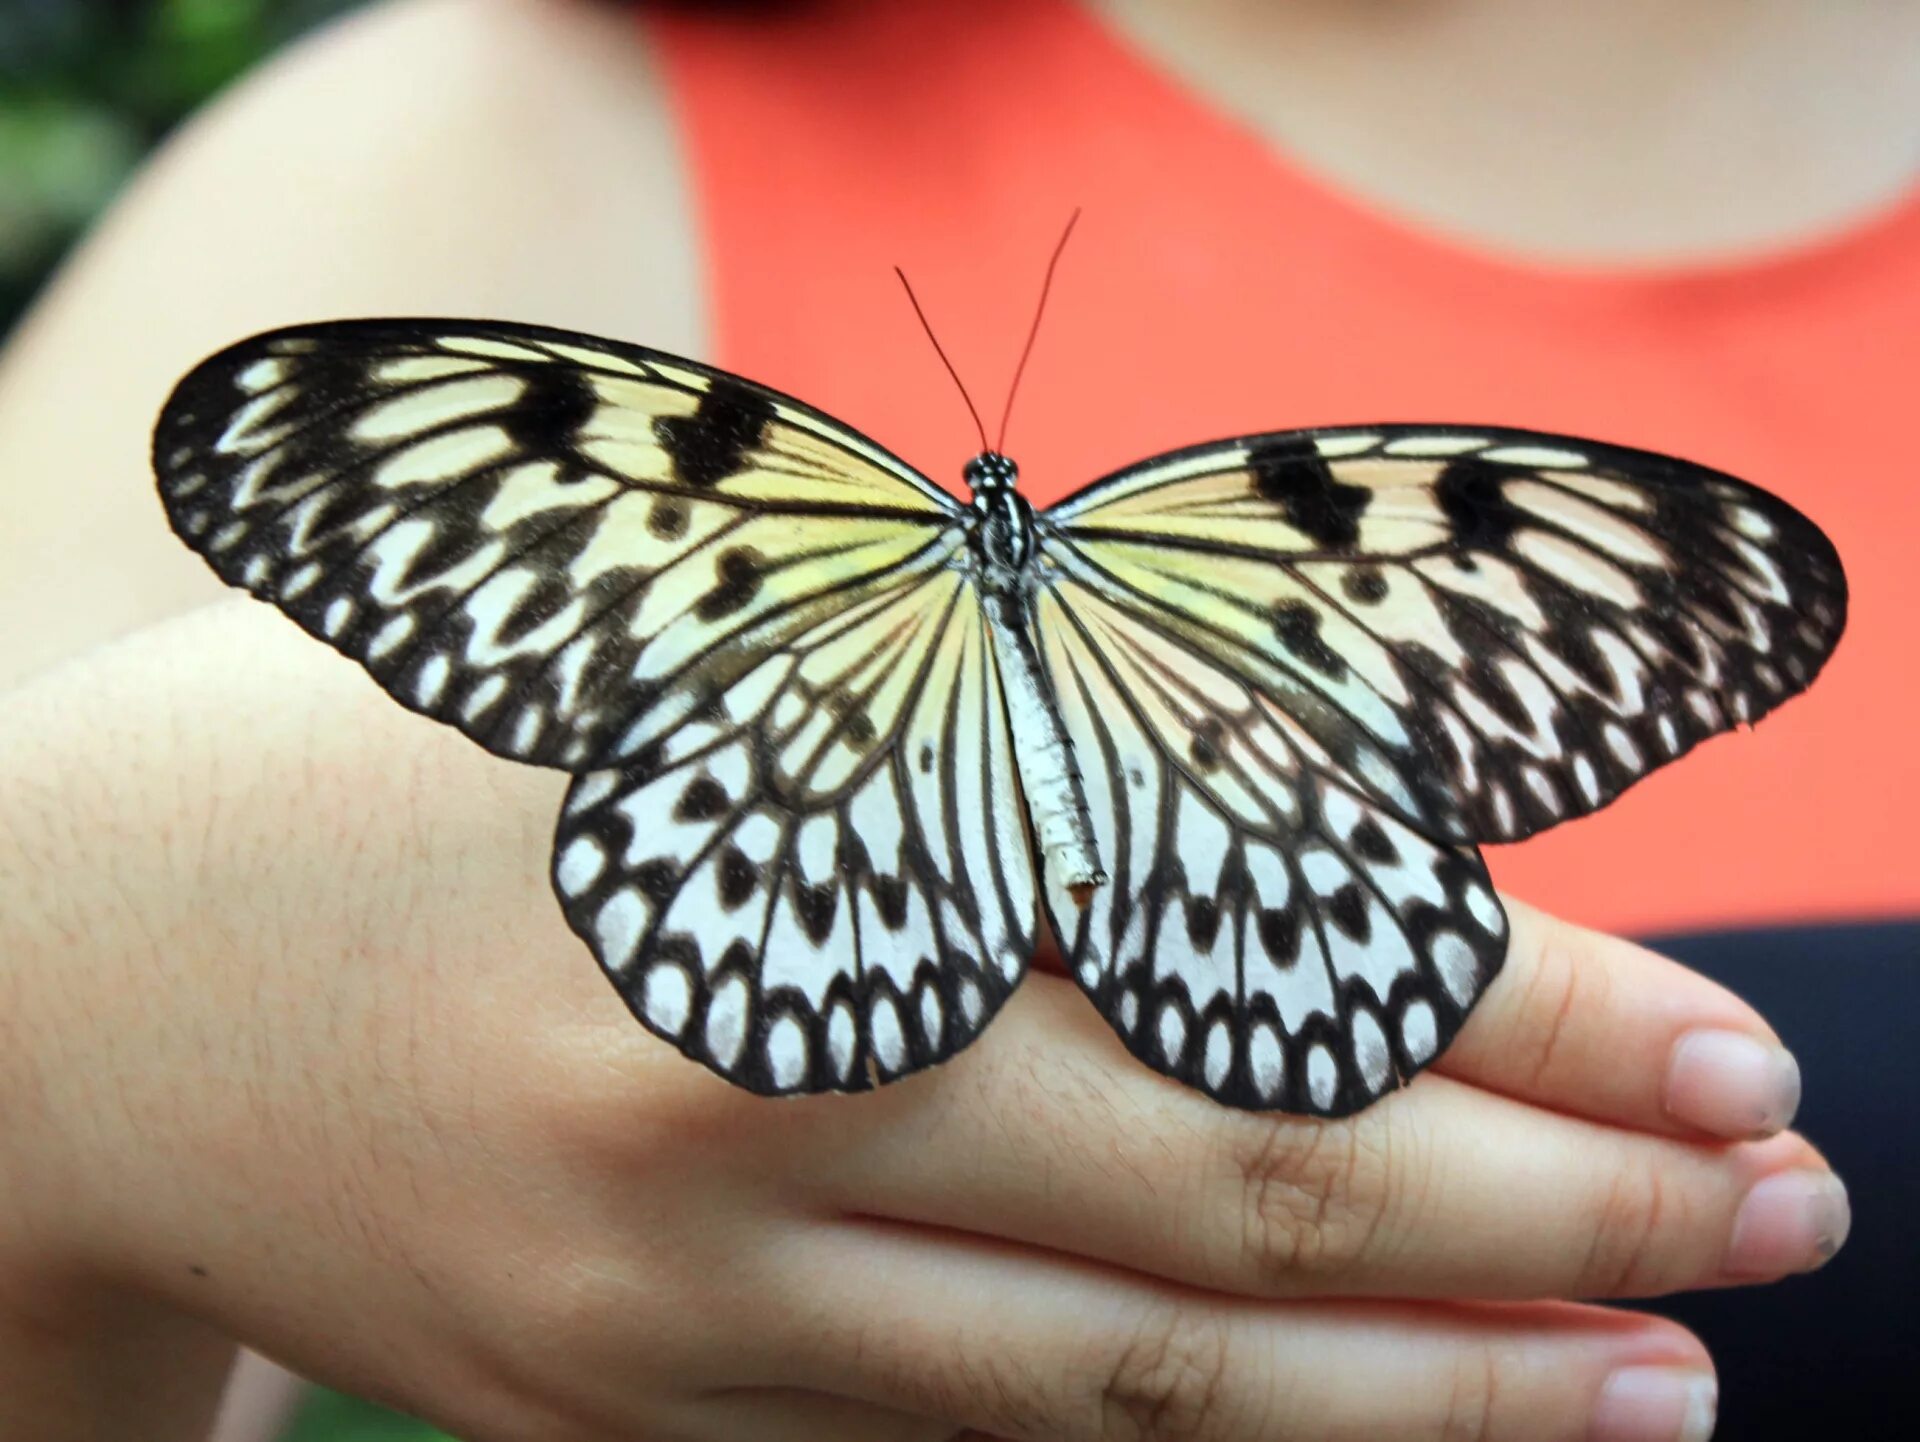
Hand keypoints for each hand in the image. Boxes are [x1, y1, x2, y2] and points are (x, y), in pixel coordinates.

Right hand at [0, 603, 1844, 1441]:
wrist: (80, 972)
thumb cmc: (404, 750)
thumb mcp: (672, 648)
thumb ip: (973, 727)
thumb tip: (1315, 825)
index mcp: (752, 814)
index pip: (1211, 911)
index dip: (1495, 982)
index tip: (1711, 1038)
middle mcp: (728, 1070)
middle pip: (1217, 1153)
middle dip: (1538, 1195)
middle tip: (1784, 1208)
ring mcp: (673, 1288)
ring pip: (1124, 1359)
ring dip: (1421, 1388)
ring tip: (1660, 1398)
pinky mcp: (628, 1416)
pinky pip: (975, 1439)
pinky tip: (1370, 1437)